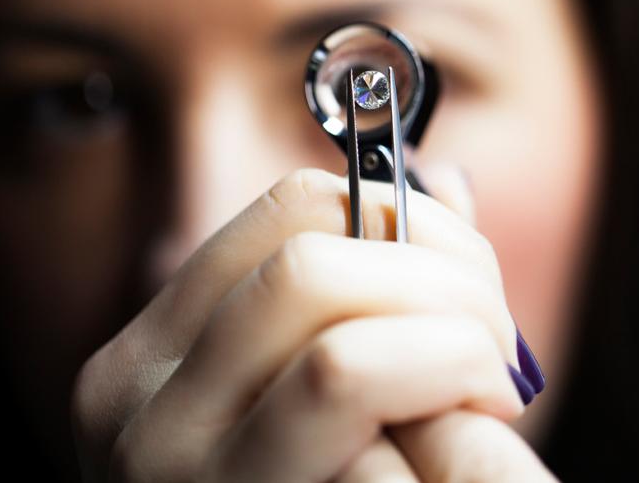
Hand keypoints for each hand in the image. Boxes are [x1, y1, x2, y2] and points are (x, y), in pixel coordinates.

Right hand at [70, 167, 554, 480]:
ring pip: (345, 360)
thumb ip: (370, 285)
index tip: (463, 277)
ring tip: (492, 398)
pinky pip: (379, 465)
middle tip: (496, 348)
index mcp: (157, 348)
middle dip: (448, 286)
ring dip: (457, 359)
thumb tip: (452, 185)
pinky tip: (464, 456)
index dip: (408, 218)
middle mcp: (143, 408)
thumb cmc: (318, 473)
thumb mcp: (311, 380)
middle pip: (316, 266)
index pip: (296, 207)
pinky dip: (456, 448)